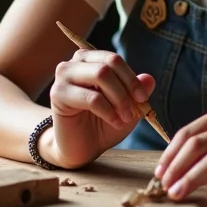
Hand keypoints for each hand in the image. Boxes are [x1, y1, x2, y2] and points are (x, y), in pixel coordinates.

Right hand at [46, 48, 154, 168]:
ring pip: (100, 75)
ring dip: (119, 98)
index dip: (131, 78)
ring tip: (125, 117)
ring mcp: (64, 77)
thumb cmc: (103, 123)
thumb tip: (149, 79)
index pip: (113, 60)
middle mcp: (74, 63)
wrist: (81, 147)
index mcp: (90, 60)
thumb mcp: (127, 105)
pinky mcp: (58, 94)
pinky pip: (92, 98)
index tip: (143, 98)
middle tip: (135, 110)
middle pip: (107, 65)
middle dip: (126, 88)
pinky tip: (115, 122)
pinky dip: (109, 111)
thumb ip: (137, 91)